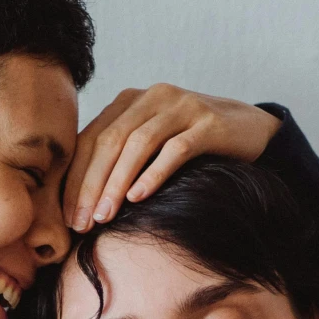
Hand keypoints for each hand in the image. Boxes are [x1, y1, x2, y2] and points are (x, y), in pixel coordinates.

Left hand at [62, 86, 282, 231]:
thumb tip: (79, 201)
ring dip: (117, 183)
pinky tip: (138, 198)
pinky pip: (175, 149)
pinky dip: (153, 174)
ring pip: (138, 144)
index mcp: (130, 101)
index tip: (68, 217)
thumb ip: (119, 156)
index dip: (75, 178)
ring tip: (105, 216)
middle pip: (110, 140)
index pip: (92, 139)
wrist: (250, 128)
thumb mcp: (151, 143)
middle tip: (82, 222)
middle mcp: (153, 97)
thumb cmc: (192, 143)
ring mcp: (182, 106)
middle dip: (91, 184)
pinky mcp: (208, 122)